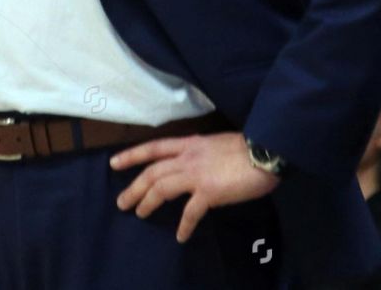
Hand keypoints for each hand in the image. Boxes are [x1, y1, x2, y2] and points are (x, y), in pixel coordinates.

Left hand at [110, 131, 279, 241]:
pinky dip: (184, 225)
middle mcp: (188, 157)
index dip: (132, 155)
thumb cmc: (247, 147)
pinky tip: (181, 236)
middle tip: (122, 202)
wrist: (266, 151)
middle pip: (152, 172)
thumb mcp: (216, 144)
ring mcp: (196, 174)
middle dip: (134, 187)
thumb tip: (196, 168)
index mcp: (190, 143)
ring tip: (140, 214)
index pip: (154, 147)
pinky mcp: (209, 192)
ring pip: (161, 188)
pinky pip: (190, 212)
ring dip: (147, 202)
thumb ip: (202, 155)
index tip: (114, 163)